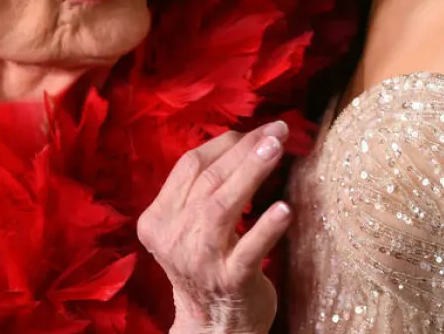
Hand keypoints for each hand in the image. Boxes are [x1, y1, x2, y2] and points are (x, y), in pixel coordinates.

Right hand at [138, 121, 292, 333]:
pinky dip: (266, 228)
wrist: (212, 326)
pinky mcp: (230, 281)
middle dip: (246, 149)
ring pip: (222, 207)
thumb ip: (203, 188)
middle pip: (209, 181)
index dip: (226, 143)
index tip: (258, 130)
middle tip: (279, 130)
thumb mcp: (189, 225)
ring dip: (252, 173)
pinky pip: (248, 250)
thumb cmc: (207, 264)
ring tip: (278, 148)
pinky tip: (285, 208)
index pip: (190, 166)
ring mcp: (200, 261)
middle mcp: (174, 238)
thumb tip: (246, 139)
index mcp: (158, 218)